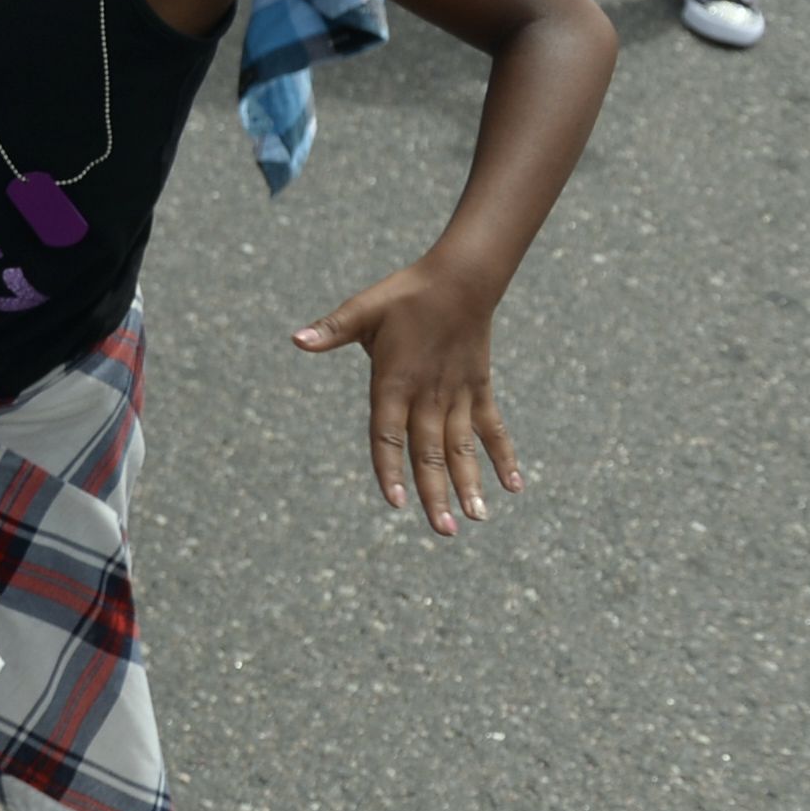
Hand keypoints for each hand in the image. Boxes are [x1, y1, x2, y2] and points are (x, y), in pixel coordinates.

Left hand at [295, 262, 523, 534]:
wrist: (461, 280)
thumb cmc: (405, 295)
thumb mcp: (363, 309)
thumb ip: (332, 329)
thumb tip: (296, 339)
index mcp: (394, 380)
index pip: (388, 433)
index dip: (389, 467)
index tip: (394, 501)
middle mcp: (429, 395)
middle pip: (429, 452)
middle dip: (434, 492)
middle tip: (442, 530)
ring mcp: (459, 395)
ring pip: (462, 448)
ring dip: (470, 483)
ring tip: (475, 519)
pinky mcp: (480, 389)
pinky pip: (493, 429)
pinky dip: (503, 456)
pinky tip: (513, 487)